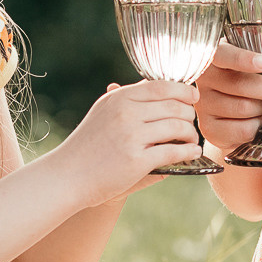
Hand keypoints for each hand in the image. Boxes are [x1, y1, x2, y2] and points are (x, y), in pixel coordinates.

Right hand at [43, 79, 203, 206]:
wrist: (67, 175)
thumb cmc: (88, 145)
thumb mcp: (104, 112)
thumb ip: (129, 99)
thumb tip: (157, 85)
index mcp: (120, 98)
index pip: (161, 86)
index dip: (183, 90)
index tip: (193, 96)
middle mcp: (126, 113)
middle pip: (174, 106)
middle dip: (189, 114)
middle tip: (191, 123)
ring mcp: (131, 136)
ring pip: (177, 127)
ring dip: (191, 134)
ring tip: (192, 140)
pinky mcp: (137, 161)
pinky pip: (173, 151)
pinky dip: (189, 152)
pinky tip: (192, 153)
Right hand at [195, 42, 261, 154]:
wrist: (242, 114)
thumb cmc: (261, 80)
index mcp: (218, 54)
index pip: (223, 54)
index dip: (242, 59)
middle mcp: (205, 77)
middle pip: (239, 84)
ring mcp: (203, 103)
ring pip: (243, 108)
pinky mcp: (208, 127)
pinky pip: (241, 129)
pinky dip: (257, 127)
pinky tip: (257, 121)